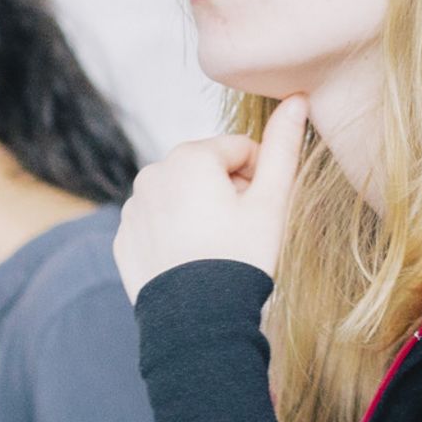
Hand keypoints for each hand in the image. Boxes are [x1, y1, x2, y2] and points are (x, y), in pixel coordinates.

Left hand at [113, 95, 308, 301]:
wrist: (197, 322)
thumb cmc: (240, 259)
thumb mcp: (271, 202)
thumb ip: (284, 147)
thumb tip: (297, 99)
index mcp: (189, 157)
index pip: (240, 149)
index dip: (259, 179)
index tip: (260, 212)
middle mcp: (152, 174)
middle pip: (207, 171)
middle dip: (227, 193)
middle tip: (240, 234)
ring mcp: (132, 207)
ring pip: (181, 196)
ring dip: (200, 212)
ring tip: (215, 250)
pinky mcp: (124, 238)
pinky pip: (157, 224)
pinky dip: (174, 235)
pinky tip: (191, 263)